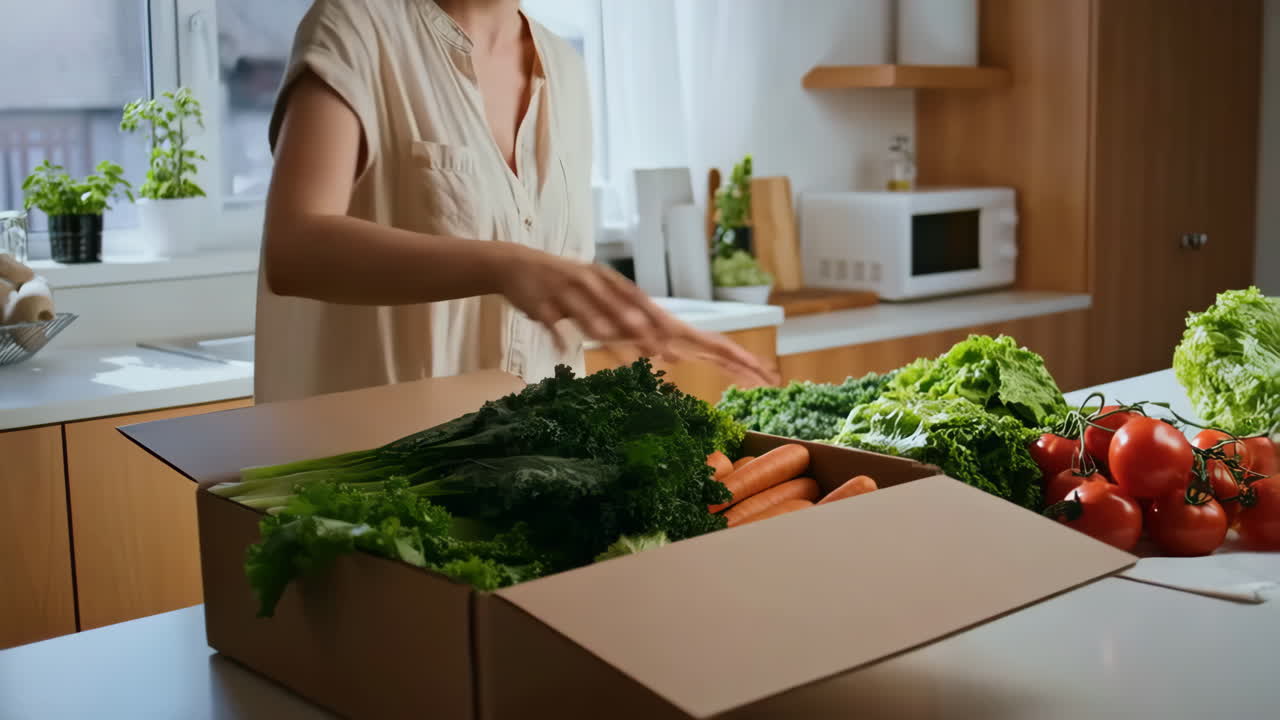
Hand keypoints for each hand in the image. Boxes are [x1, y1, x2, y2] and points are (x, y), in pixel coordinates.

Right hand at [500, 249, 777, 386]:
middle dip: (640, 330)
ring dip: (601, 327)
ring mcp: (567, 292)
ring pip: (587, 312)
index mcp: (612, 284)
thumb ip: (628, 321)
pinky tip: (564, 348)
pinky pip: (550, 321)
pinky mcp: (541, 303)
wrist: (518, 264)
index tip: (682, 343)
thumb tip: (668, 349)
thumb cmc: (568, 287)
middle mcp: (594, 284)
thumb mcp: (601, 297)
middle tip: (660, 352)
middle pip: (621, 309)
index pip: (644, 305)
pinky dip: (557, 334)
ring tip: (615, 344)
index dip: (662, 324)